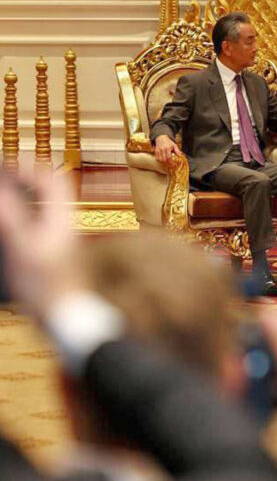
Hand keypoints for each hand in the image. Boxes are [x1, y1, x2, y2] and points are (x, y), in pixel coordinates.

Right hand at [0, 169, 82, 317]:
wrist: (65, 316)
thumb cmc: (46, 285)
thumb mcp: (22, 247)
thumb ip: (12, 215)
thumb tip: (1, 190)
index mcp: (62, 218)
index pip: (52, 180)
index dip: (29, 168)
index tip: (7, 164)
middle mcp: (65, 225)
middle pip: (50, 192)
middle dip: (27, 179)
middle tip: (5, 176)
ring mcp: (61, 239)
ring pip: (45, 207)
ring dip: (25, 196)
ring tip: (5, 195)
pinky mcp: (54, 253)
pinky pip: (39, 224)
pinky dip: (24, 215)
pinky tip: (10, 225)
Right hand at [154, 134, 181, 164]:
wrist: (161, 138)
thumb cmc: (169, 142)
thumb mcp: (174, 145)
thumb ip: (177, 151)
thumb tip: (180, 156)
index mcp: (168, 148)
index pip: (169, 157)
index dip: (171, 162)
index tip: (174, 164)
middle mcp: (162, 150)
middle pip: (164, 159)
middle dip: (168, 163)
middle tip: (171, 163)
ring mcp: (158, 151)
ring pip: (160, 160)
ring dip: (163, 162)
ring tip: (167, 162)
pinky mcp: (156, 151)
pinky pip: (157, 158)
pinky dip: (160, 160)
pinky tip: (163, 159)